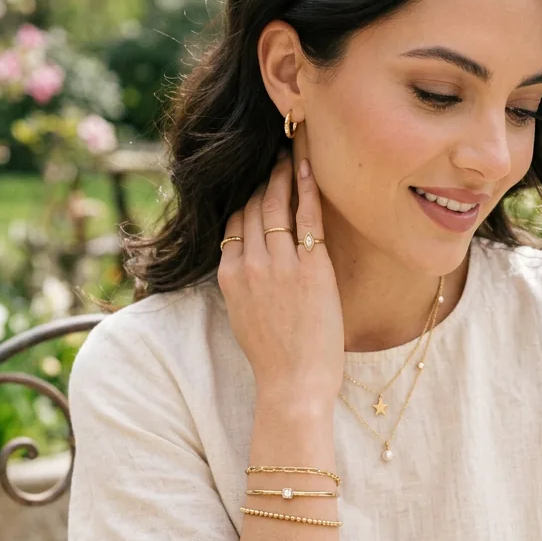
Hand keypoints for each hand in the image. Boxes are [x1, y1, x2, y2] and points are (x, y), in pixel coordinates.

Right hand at [217, 152, 344, 407]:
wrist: (292, 384)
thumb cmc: (275, 358)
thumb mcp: (245, 315)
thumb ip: (245, 284)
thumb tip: (251, 265)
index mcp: (230, 275)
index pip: (235, 223)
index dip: (248, 200)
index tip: (258, 184)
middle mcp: (250, 264)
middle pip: (254, 208)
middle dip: (264, 180)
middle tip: (275, 156)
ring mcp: (280, 264)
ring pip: (277, 206)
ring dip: (283, 176)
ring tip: (291, 156)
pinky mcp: (311, 268)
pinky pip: (307, 216)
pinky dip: (307, 187)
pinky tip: (309, 167)